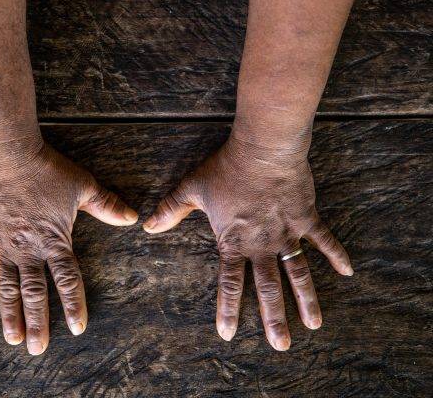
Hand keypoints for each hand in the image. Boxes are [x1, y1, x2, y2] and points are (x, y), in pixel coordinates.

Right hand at [0, 141, 137, 354]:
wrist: (7, 154)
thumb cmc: (47, 170)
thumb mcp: (83, 187)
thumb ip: (108, 206)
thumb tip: (132, 218)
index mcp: (54, 242)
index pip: (68, 281)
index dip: (74, 305)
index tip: (77, 327)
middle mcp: (27, 251)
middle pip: (34, 294)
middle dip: (37, 323)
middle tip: (36, 348)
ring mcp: (1, 246)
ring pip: (5, 287)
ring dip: (7, 313)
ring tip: (11, 337)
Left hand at [144, 133, 352, 350]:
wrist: (262, 150)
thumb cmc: (225, 169)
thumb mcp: (191, 189)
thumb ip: (170, 211)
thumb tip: (147, 227)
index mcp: (234, 242)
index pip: (230, 284)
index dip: (228, 310)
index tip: (228, 333)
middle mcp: (262, 245)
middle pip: (269, 289)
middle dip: (274, 320)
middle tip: (281, 345)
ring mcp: (287, 233)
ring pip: (299, 274)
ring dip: (307, 300)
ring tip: (314, 325)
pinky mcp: (306, 218)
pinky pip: (325, 240)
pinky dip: (337, 255)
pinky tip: (349, 272)